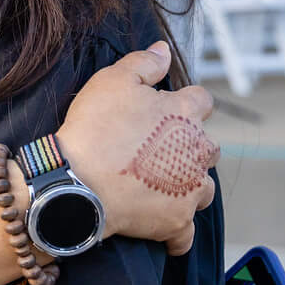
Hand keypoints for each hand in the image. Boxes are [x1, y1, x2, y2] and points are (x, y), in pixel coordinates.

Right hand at [55, 42, 217, 255]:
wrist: (76, 183)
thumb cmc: (94, 129)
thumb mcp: (112, 81)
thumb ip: (144, 63)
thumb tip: (165, 49)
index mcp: (185, 113)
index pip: (202, 101)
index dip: (184, 104)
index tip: (165, 112)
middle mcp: (197, 151)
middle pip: (208, 147)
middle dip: (189, 148)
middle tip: (156, 152)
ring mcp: (189, 190)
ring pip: (203, 188)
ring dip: (187, 186)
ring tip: (159, 188)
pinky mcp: (176, 222)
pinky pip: (184, 234)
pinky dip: (175, 232)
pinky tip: (160, 229)